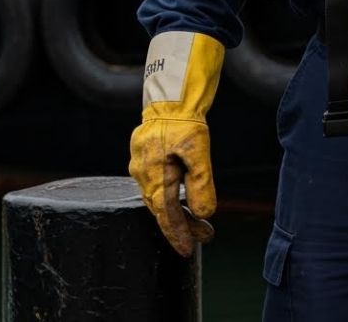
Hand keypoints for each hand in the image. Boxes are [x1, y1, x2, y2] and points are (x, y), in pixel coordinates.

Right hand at [129, 31, 224, 256]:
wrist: (171, 95)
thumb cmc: (185, 121)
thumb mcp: (198, 151)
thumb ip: (201, 183)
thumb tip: (205, 213)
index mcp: (154, 177)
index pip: (166, 215)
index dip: (178, 234)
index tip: (188, 250)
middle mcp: (143, 175)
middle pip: (163, 209)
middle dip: (183, 225)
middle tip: (205, 235)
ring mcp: (142, 166)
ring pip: (160, 197)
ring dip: (179, 211)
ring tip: (200, 221)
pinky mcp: (146, 157)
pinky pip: (157, 184)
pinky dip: (171, 195)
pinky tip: (183, 198)